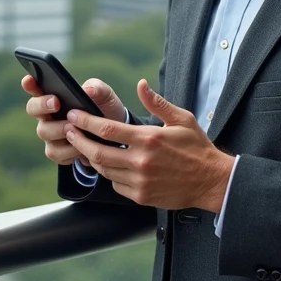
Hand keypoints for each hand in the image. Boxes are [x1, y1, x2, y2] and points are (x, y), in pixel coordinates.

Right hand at [23, 75, 126, 166]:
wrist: (115, 139)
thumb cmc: (105, 111)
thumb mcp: (106, 96)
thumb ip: (97, 88)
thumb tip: (86, 90)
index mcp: (55, 95)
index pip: (36, 86)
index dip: (29, 83)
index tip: (28, 80)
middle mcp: (47, 114)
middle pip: (32, 108)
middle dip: (42, 104)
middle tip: (56, 103)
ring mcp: (50, 134)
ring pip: (43, 131)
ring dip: (59, 129)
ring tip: (75, 127)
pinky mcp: (57, 152)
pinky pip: (55, 152)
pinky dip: (69, 149)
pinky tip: (81, 147)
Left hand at [64, 79, 234, 211]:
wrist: (212, 181)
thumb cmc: (197, 148)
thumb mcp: (181, 119)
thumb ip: (157, 102)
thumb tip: (140, 84)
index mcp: (148, 139)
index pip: (107, 129)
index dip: (85, 121)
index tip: (74, 115)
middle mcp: (141, 161)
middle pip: (97, 152)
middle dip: (78, 140)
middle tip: (67, 131)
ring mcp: (140, 181)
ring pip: (103, 170)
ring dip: (89, 157)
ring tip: (82, 145)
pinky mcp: (142, 196)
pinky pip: (116, 184)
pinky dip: (108, 174)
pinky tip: (106, 164)